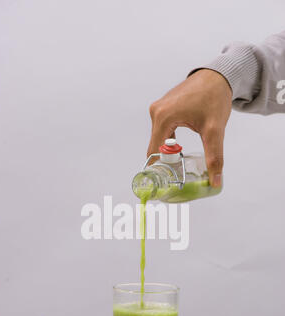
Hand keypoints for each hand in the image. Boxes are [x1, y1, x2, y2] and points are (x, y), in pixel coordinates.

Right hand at [148, 69, 231, 186]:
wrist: (217, 76)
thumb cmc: (215, 98)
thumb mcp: (215, 130)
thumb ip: (215, 157)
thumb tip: (216, 181)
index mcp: (163, 116)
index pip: (154, 151)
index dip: (158, 169)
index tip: (164, 183)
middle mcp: (156, 112)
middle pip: (155, 146)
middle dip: (165, 162)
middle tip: (176, 178)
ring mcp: (158, 109)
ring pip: (158, 139)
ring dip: (167, 152)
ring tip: (178, 166)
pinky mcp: (162, 108)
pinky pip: (161, 131)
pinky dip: (168, 142)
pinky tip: (178, 150)